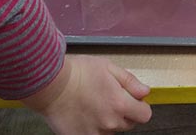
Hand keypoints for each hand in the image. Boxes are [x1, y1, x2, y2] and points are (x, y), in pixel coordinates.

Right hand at [24, 55, 151, 134]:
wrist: (50, 84)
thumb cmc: (78, 72)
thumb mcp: (108, 67)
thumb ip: (130, 82)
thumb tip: (145, 92)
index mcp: (120, 104)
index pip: (145, 115)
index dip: (140, 106)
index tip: (132, 100)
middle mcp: (110, 123)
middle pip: (128, 124)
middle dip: (123, 113)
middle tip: (108, 99)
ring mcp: (95, 133)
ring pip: (111, 131)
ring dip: (107, 122)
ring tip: (92, 106)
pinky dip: (92, 128)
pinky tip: (83, 115)